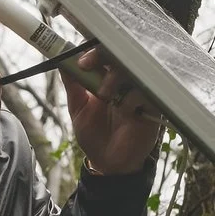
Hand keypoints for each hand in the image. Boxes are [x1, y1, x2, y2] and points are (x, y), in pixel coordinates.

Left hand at [64, 47, 162, 174]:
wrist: (108, 163)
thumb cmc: (94, 136)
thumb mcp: (78, 110)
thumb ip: (73, 86)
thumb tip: (62, 62)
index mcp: (106, 79)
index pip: (104, 55)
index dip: (93, 52)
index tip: (81, 61)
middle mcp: (124, 83)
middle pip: (121, 56)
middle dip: (103, 57)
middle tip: (87, 66)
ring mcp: (139, 94)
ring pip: (133, 71)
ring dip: (115, 79)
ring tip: (105, 97)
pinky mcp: (152, 108)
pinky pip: (147, 93)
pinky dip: (133, 99)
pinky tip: (126, 112)